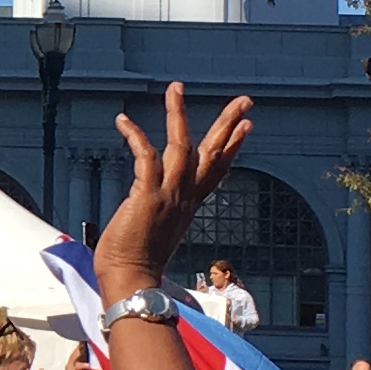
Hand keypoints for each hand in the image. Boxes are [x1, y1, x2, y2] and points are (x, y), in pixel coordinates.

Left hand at [89, 84, 254, 303]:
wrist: (131, 281)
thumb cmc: (135, 263)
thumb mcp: (156, 231)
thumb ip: (158, 213)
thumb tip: (147, 204)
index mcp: (188, 205)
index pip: (216, 171)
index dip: (232, 147)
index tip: (246, 127)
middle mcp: (184, 197)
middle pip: (213, 154)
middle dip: (229, 124)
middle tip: (245, 101)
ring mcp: (169, 195)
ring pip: (182, 145)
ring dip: (179, 113)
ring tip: (176, 88)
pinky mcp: (148, 195)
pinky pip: (146, 156)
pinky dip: (135, 135)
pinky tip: (123, 120)